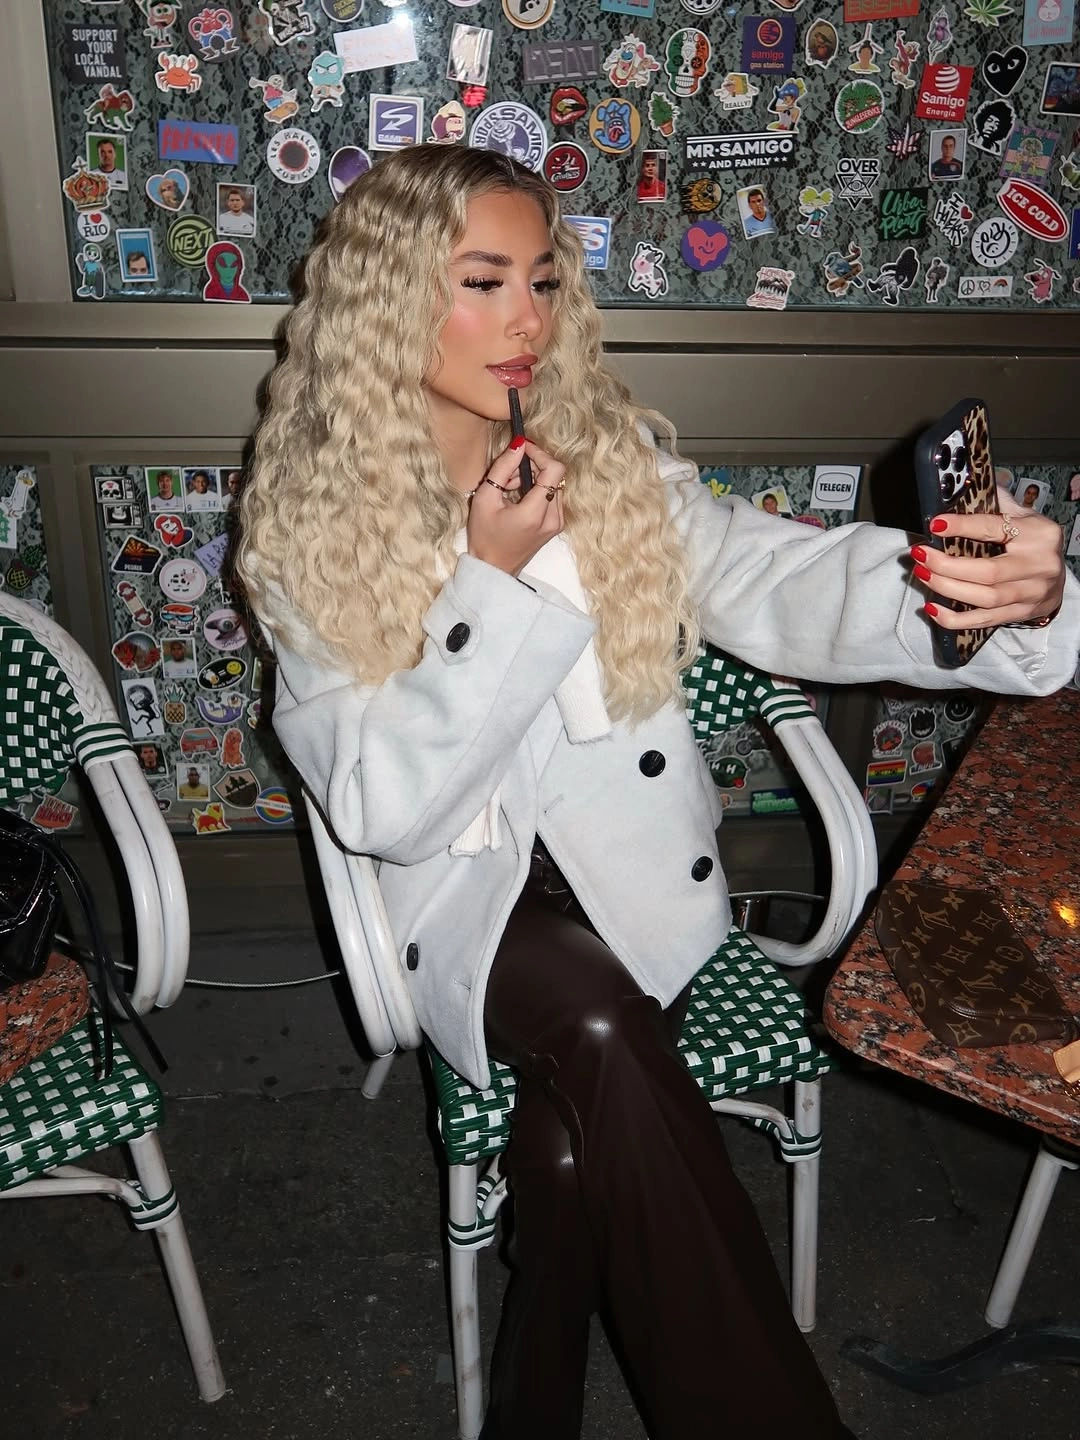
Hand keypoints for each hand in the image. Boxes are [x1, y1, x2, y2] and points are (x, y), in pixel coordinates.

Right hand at [466, 440, 564, 576]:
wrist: (493, 568)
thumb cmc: (484, 537)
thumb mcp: (485, 498)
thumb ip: (502, 468)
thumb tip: (518, 445)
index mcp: (536, 513)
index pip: (554, 469)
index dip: (540, 454)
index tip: (523, 450)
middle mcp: (553, 518)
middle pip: (555, 475)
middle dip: (533, 467)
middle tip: (508, 474)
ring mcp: (557, 524)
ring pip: (554, 485)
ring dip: (534, 478)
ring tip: (510, 487)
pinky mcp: (556, 526)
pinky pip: (553, 497)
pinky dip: (537, 490)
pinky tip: (518, 498)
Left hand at [911, 486, 1064, 629]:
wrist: (1055, 575)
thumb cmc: (1032, 541)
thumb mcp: (1021, 516)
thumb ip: (994, 503)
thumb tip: (959, 488)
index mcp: (1038, 533)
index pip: (995, 528)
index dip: (963, 526)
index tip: (935, 525)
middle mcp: (1039, 564)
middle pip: (988, 571)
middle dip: (947, 565)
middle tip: (920, 555)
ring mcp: (1032, 592)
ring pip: (985, 597)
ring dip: (947, 588)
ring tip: (923, 574)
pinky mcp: (1022, 613)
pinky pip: (984, 620)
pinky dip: (955, 618)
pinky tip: (933, 609)